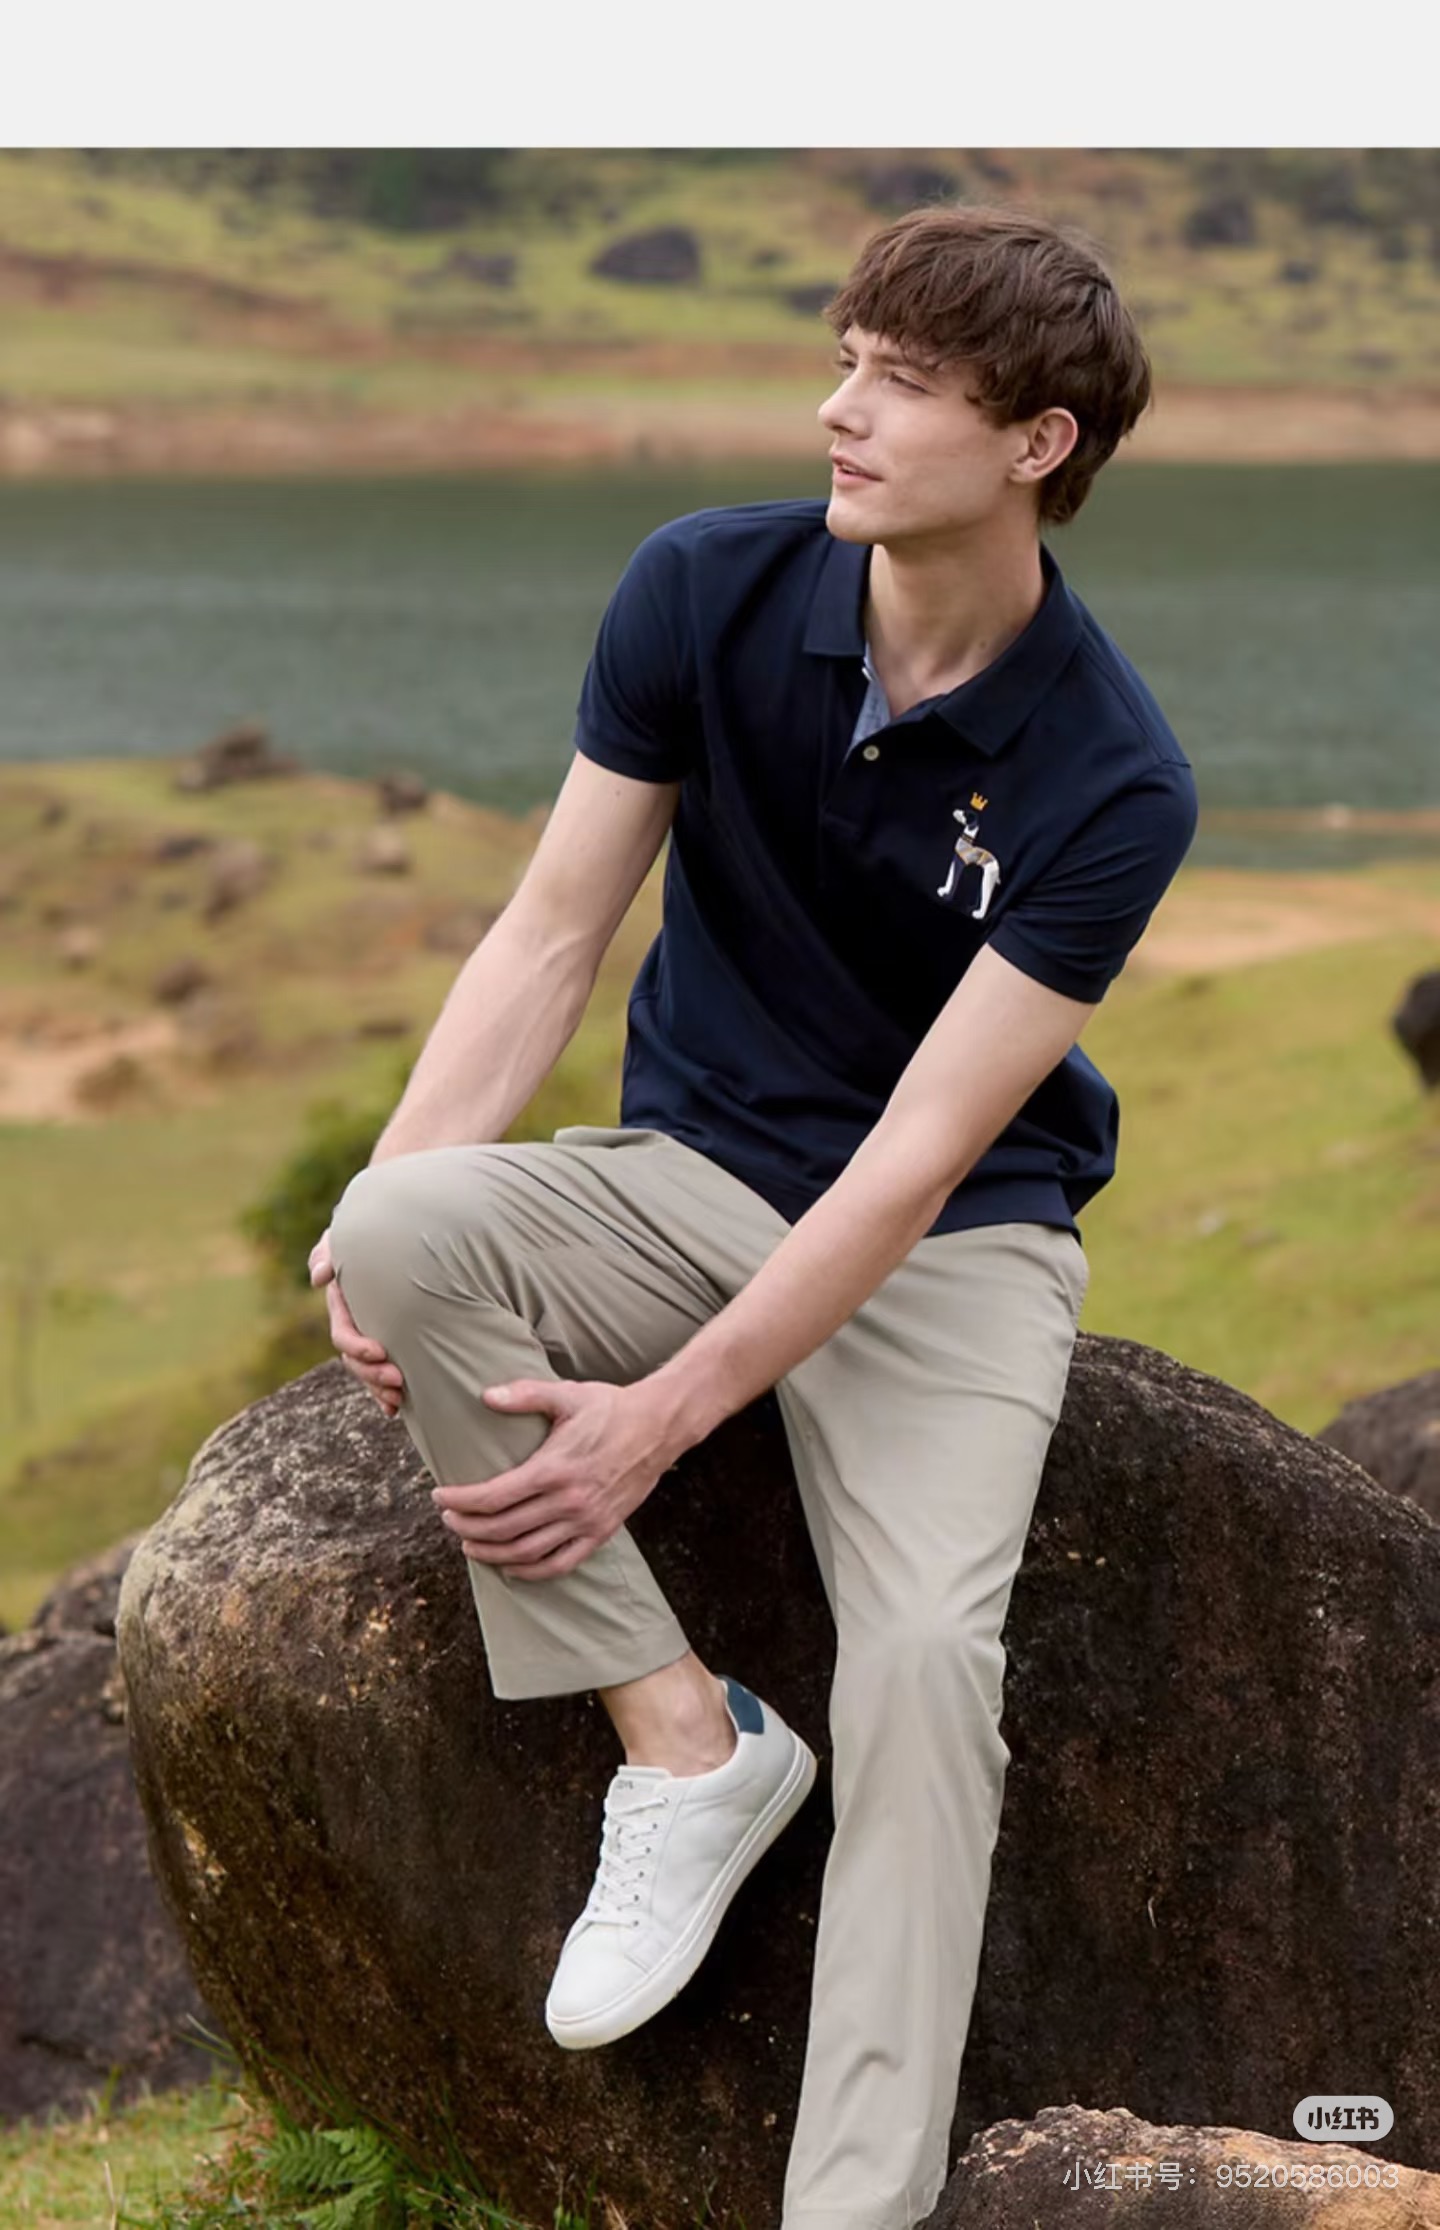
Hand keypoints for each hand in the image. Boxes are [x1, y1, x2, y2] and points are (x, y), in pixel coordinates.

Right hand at [309, 1225, 406, 1417]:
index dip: (358, 1347)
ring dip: (379, 1388)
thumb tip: (320, 1278)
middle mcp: (357, 1322)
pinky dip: (386, 1393)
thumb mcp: (350, 1234)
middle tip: (398, 1381)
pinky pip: (385, 1373)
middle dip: (372, 1375)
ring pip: (369, 1372)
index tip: (380, 1352)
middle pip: (355, 1361)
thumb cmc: (376, 1228)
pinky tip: (397, 1409)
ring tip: (400, 1396)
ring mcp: (374, 1333)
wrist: (408, 1227)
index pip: (344, 1334)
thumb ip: (331, 1249)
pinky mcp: (395, 1340)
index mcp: (345, 1303)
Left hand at [431, 1378, 673, 1581]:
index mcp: (554, 1467)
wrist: (659, 1426)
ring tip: (469, 1544)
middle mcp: (569, 1500)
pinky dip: (531, 1572)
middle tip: (448, 1519)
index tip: (440, 1496)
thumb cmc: (611, 1407)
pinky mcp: (601, 1532)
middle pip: (504, 1528)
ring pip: (527, 1552)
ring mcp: (586, 1520)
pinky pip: (561, 1564)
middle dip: (468, 1527)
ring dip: (491, 1554)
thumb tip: (486, 1396)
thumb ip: (525, 1395)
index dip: (461, 1501)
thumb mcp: (567, 1395)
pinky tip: (511, 1566)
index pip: (494, 1496)